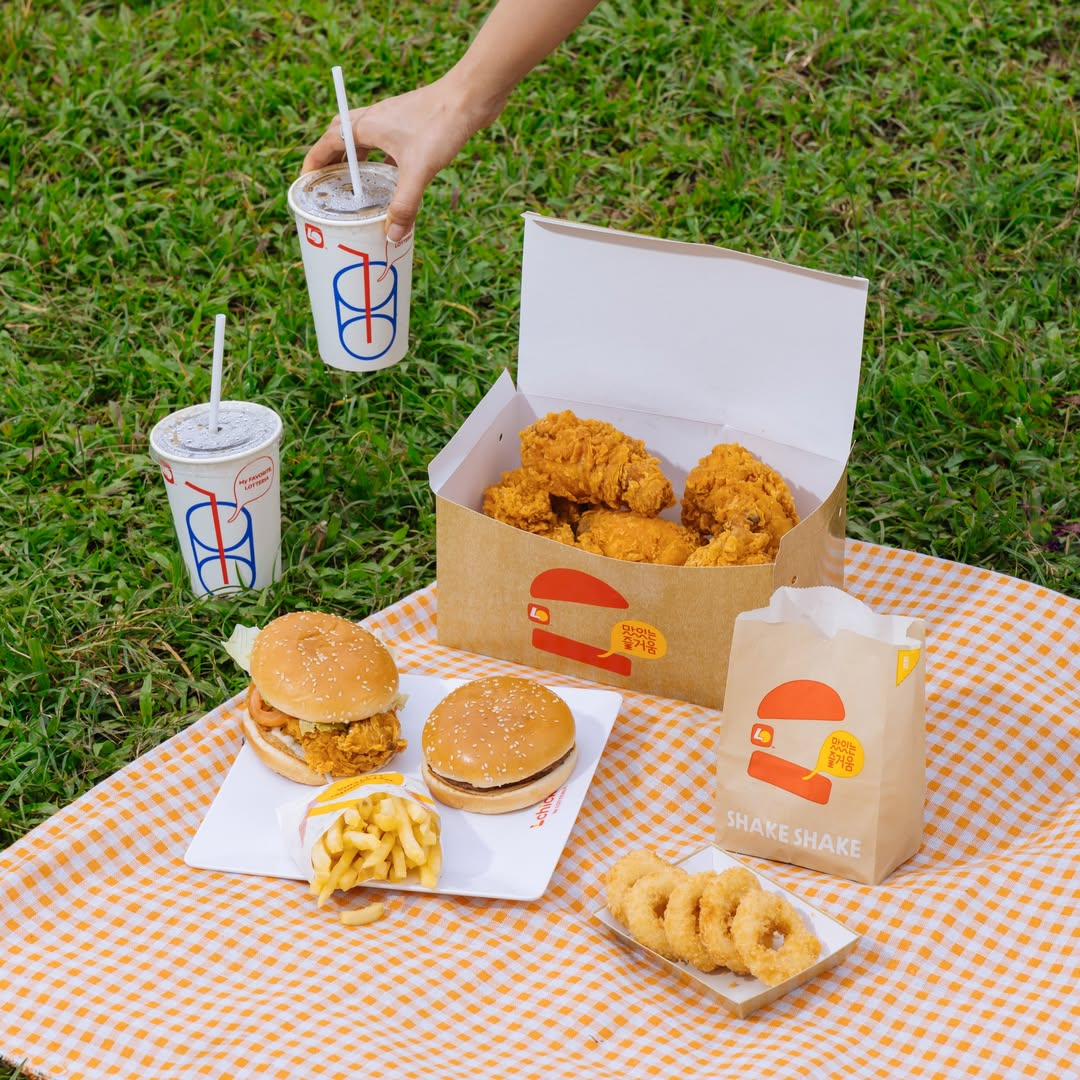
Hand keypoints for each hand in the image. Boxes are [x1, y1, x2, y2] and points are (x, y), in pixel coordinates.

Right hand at [302, 76, 501, 240]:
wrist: (471, 95)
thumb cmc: (441, 124)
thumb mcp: (419, 170)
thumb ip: (404, 205)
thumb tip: (392, 237)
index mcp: (364, 125)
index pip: (326, 145)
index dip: (312, 165)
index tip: (305, 185)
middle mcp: (373, 120)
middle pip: (340, 139)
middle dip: (332, 163)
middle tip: (329, 188)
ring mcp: (392, 121)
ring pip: (364, 142)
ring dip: (357, 163)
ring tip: (356, 189)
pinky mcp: (410, 125)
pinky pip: (385, 145)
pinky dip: (381, 162)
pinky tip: (391, 181)